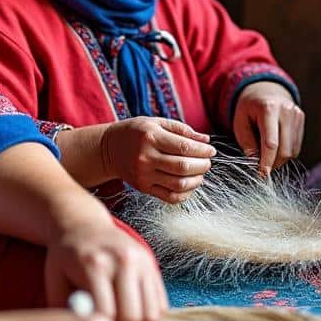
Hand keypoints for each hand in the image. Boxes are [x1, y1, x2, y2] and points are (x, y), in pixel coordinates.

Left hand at [44, 216, 167, 320]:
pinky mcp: (152, 265)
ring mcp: (142, 261)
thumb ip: (64, 310)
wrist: (83, 226)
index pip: (106, 313)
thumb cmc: (65, 259)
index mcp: (96, 264)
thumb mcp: (55, 281)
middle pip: (132, 317)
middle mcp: (124, 260)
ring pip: (152, 314)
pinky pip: (161, 305)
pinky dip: (149, 320)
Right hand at [101, 116, 215, 202]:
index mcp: (151, 137)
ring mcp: (144, 175)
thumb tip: (206, 141)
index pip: (185, 147)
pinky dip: (185, 194)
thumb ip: (182, 130)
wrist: (109, 148)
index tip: (211, 151)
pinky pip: (170, 197)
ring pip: (179, 184)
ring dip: (196, 180)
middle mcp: (146, 157)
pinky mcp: (143, 188)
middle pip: (183, 167)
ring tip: (200, 173)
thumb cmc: (137, 132)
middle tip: (207, 162)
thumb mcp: (157, 123)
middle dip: (202, 165)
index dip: (203, 151)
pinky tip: (190, 185)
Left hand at [232, 81, 304, 174]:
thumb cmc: (248, 107)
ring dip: (279, 159)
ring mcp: (296, 114)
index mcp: (268, 109)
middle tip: (261, 167)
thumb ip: (247, 142)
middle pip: (285, 150)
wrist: (264, 89)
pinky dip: (286, 152)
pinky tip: (276, 146)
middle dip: (273, 163)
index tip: (261, 175)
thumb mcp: (239, 122)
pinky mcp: (301, 119)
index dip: (266, 162)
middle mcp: (286, 111)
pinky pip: (296, 146)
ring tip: (266, 154)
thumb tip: (255, 162)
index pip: (271, 143)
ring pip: (292, 150)